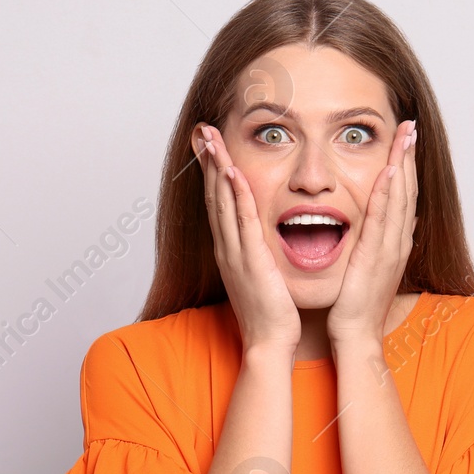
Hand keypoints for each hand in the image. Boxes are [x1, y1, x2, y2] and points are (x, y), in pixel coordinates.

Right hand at [193, 124, 299, 354]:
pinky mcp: (251, 259)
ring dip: (216, 167)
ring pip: (223, 201)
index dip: (213, 172)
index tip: (209, 146)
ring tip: (211, 139)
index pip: (218, 203)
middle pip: (214, 195)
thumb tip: (261, 240)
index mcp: (230, 250)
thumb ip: (258, 254)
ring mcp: (235, 252)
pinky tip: (231, 172)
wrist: (269, 343)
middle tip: (203, 130)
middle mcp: (226, 247)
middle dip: (208, 160)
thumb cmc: (270, 314)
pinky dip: (236, 195)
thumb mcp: (261, 276)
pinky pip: (242, 220)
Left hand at [327, 119, 416, 345]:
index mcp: (393, 244)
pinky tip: (390, 172)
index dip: (406, 167)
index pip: (401, 197)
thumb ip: (377, 245)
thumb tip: (391, 226)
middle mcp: (397, 243)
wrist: (356, 337)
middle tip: (410, 126)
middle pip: (406, 191)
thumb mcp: (369, 269)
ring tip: (406, 137)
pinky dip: (388, 194)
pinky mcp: (376, 258)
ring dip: (403, 166)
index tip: (406, 141)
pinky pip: (383, 220)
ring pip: (399, 199)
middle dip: (409, 157)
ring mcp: (389, 250)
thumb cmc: (356, 307)